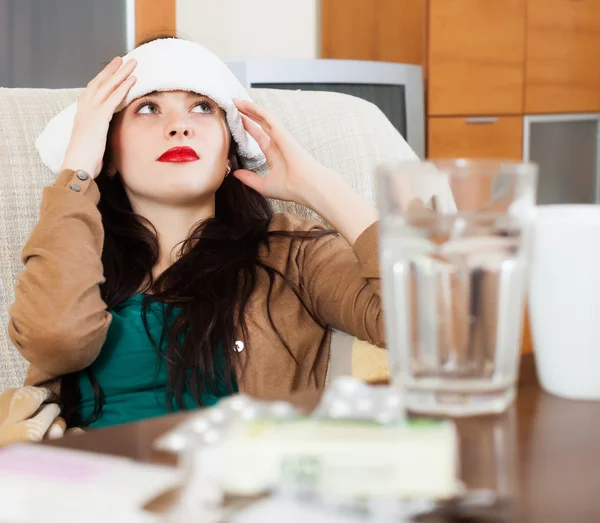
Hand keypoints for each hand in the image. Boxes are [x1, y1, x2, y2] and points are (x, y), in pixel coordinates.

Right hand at [61, 56, 136, 177]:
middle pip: (100, 83)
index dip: (102, 80)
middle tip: (122, 58)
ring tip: (132, 62)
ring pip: (108, 87)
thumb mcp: (93, 144)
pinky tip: (133, 79)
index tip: (111, 71)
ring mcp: (91, 112)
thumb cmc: (85, 161)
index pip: (93, 91)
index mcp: (83, 114)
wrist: (77, 167)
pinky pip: (113, 99)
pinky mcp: (99, 118)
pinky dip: (123, 87)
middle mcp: (85, 109)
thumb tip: (107, 140)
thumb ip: (100, 136)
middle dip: (111, 70)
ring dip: (121, 73)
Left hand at [232, 99, 336, 208]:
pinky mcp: (281, 132)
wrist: (306, 187)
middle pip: (260, 124)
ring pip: (263, 118)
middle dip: (248, 115)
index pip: (259, 138)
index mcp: (275, 155)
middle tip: (233, 107)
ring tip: (235, 101)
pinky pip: (267, 117)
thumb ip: (249, 179)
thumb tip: (235, 174)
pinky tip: (244, 103)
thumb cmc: (290, 188)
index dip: (249, 129)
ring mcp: (280, 136)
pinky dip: (255, 109)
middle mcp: (278, 143)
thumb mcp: (263, 185)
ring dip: (249, 109)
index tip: (236, 123)